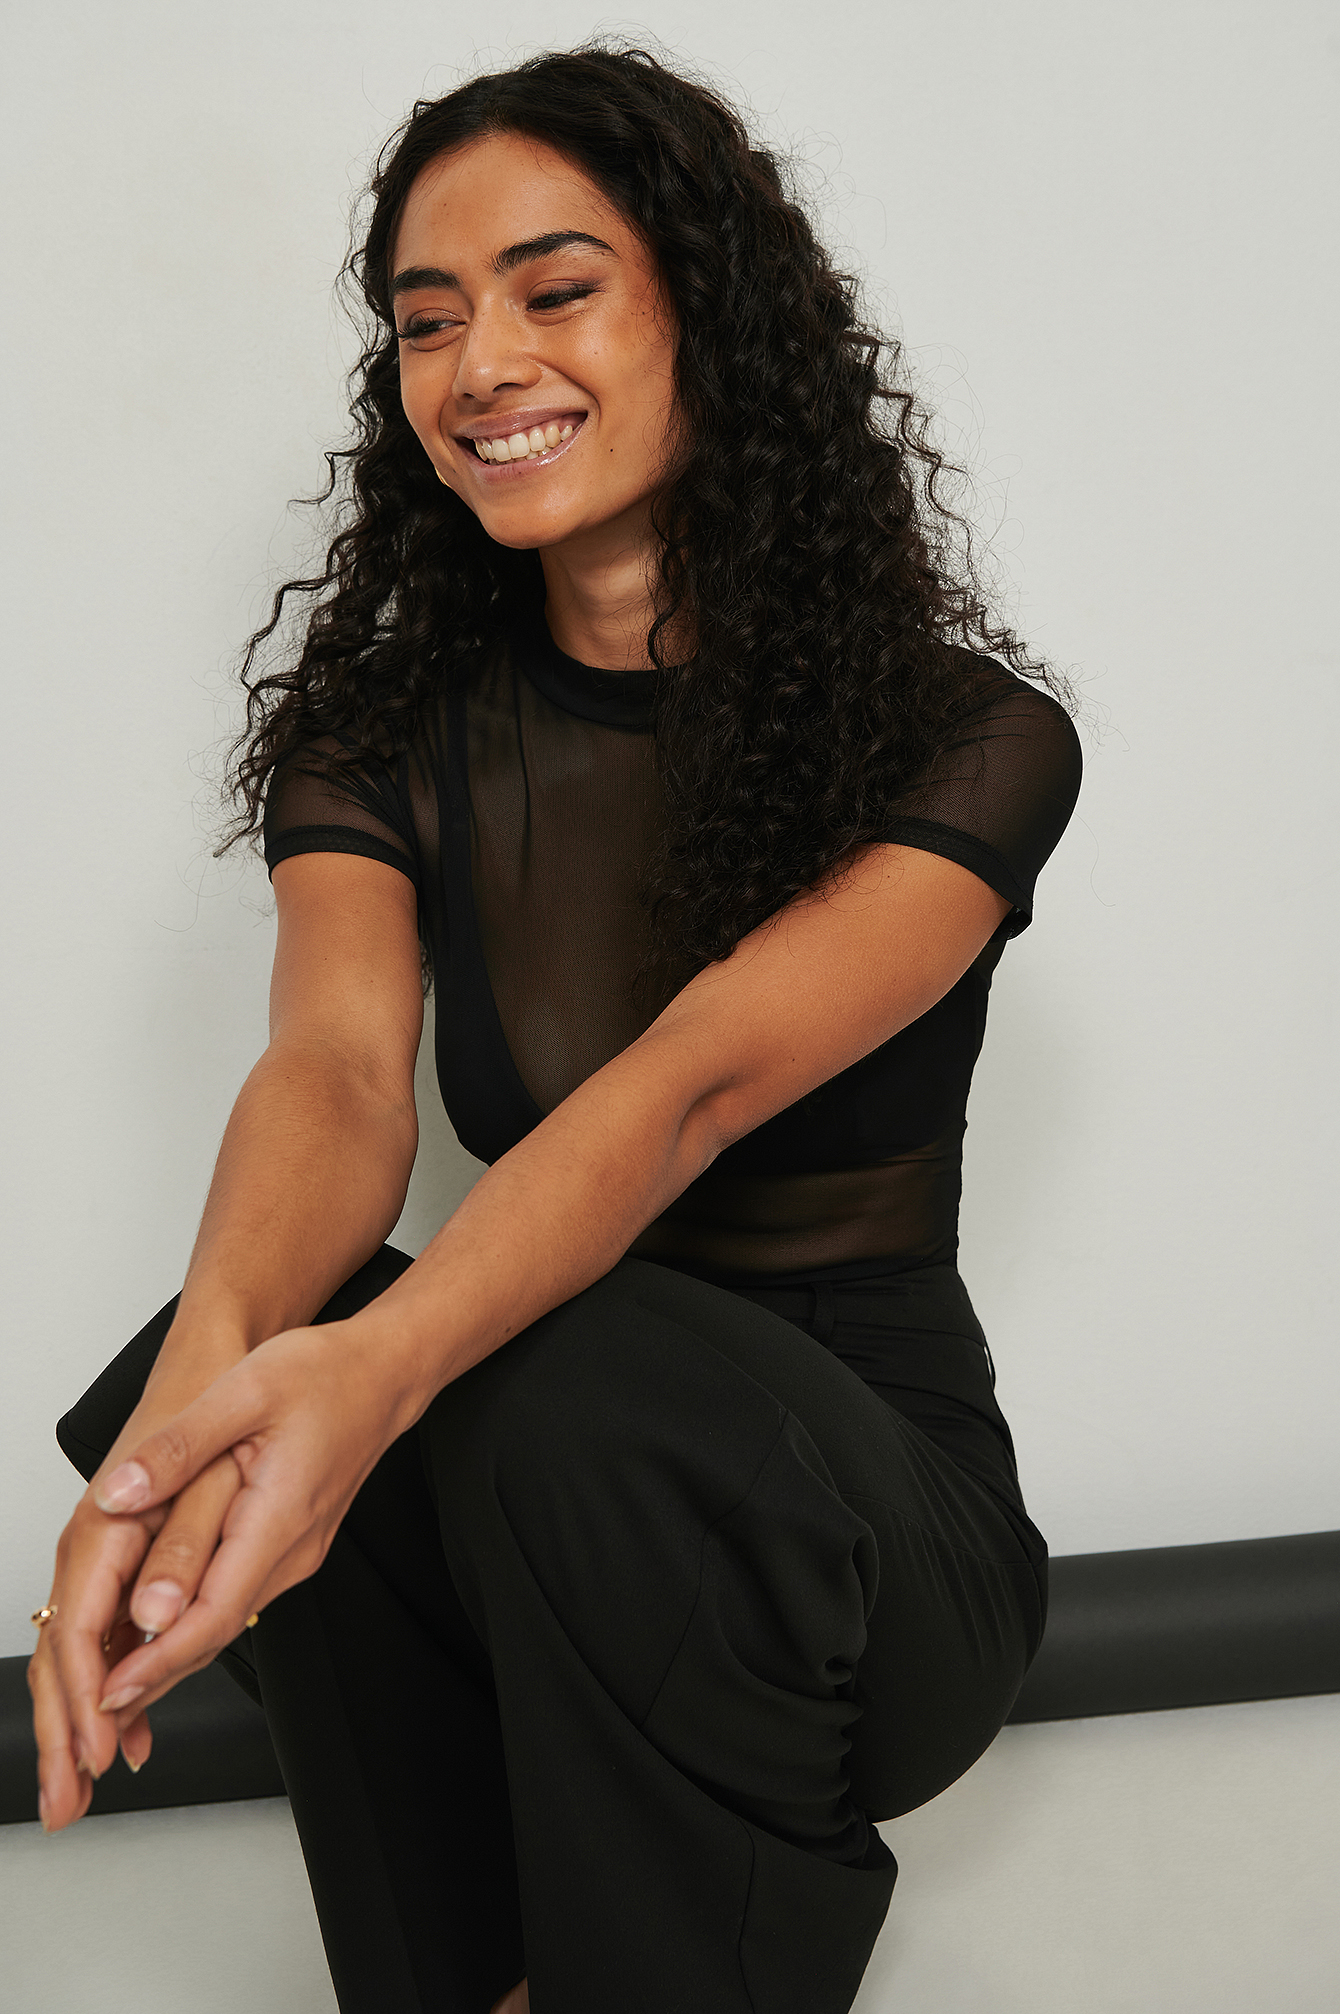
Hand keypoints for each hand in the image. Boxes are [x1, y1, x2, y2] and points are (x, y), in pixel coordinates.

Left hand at [39, 1318, 408, 1822]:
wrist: (384, 1373)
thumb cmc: (325, 1376)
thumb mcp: (243, 1391)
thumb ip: (178, 1446)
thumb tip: (119, 1493)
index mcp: (279, 1517)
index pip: (214, 1611)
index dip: (158, 1659)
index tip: (109, 1692)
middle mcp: (291, 1549)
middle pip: (214, 1633)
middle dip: (151, 1681)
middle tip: (90, 1722)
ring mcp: (294, 1552)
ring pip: (224, 1620)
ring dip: (167, 1659)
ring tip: (106, 1692)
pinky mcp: (291, 1543)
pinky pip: (235, 1598)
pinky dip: (191, 1627)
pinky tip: (158, 1636)